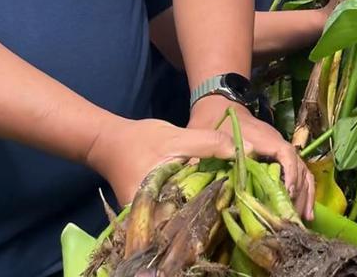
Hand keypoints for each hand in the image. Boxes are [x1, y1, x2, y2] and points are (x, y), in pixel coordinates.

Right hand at [84, 115, 246, 206]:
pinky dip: (198, 195)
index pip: (196, 213)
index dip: (220, 201)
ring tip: (231, 183)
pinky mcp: (160, 208)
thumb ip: (210, 144)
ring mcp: (157, 215)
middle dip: (217, 200)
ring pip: (191, 210)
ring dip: (209, 197)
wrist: (110, 142)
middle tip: (241, 184)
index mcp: (156, 208)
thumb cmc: (140, 140)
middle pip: (195, 215)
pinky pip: (184, 204)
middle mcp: (155, 219)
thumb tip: (246, 150)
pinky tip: (214, 184)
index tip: (242, 187)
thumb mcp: (177, 137)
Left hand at [189, 96, 314, 218]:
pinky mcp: (277, 156)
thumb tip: (219, 178)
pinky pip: (296, 173)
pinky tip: (302, 208)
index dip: (289, 172)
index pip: (284, 152)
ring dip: (304, 193)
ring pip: (301, 171)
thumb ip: (210, 151)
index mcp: (260, 137)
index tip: (286, 192)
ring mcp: (278, 149)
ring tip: (303, 218)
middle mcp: (275, 142)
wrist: (218, 106)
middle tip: (292, 217)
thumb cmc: (211, 121)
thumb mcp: (203, 134)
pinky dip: (302, 190)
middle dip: (298, 191)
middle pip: (298, 166)